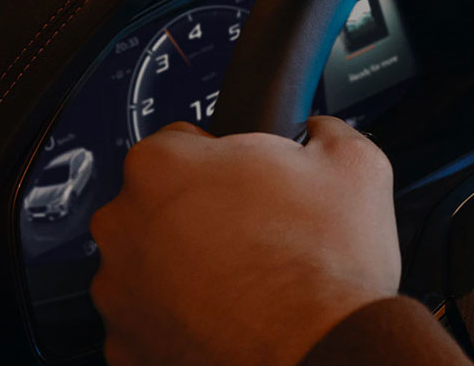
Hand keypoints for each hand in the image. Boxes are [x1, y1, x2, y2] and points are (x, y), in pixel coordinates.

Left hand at [91, 117, 398, 365]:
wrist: (323, 350)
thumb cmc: (327, 267)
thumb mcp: (355, 165)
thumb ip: (325, 130)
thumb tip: (319, 132)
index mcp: (164, 165)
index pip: (181, 140)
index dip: (225, 159)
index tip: (249, 181)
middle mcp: (124, 223)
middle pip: (159, 204)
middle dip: (201, 214)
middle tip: (256, 232)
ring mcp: (119, 289)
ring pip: (149, 265)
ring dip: (187, 268)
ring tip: (248, 281)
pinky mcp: (127, 343)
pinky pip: (150, 320)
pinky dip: (182, 319)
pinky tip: (229, 318)